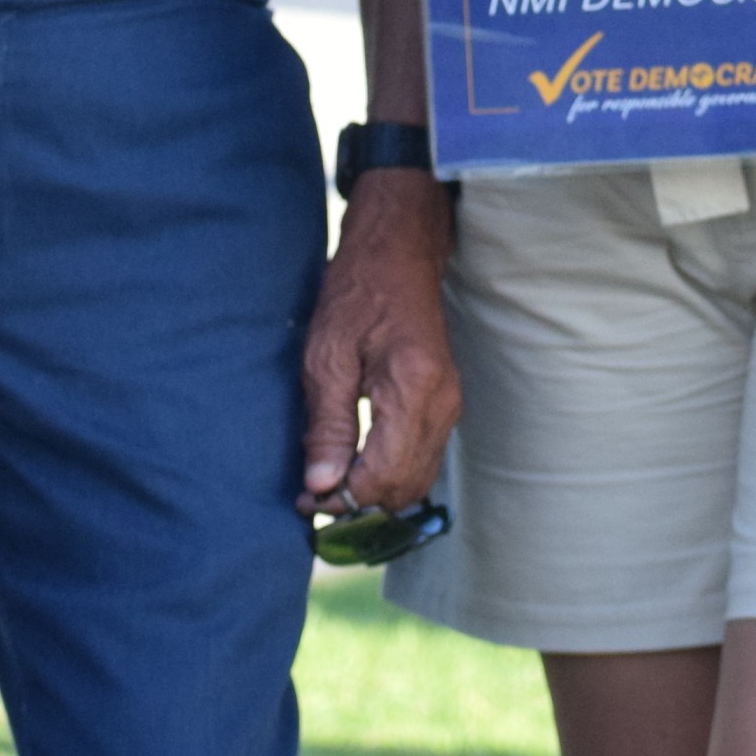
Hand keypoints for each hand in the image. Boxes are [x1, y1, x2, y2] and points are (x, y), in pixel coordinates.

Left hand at [299, 168, 458, 511]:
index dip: (343, 500)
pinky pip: (423, 458)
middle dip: (359, 503)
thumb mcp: (326, 356)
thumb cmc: (356, 294)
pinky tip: (356, 464)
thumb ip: (328, 425)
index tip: (304, 500)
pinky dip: (391, 473)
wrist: (398, 251)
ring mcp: (450, 404)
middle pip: (405, 487)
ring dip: (375, 492)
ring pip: (418, 479)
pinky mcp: (446, 402)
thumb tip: (321, 487)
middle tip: (312, 498)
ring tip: (329, 484)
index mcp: (412, 390)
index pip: (383, 477)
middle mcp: (442, 404)